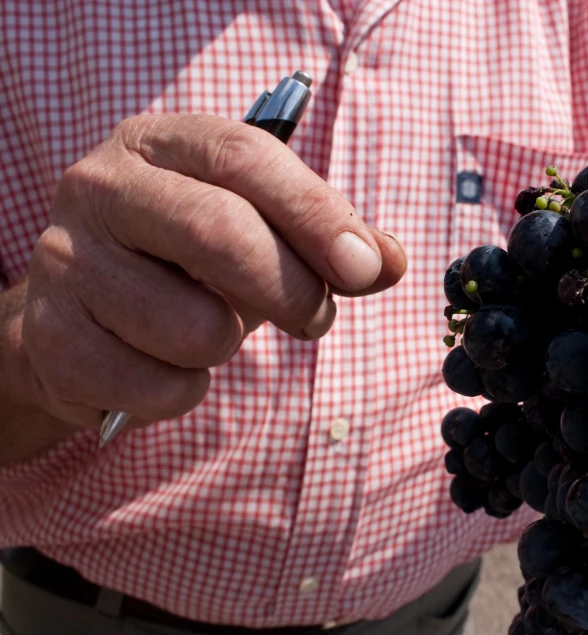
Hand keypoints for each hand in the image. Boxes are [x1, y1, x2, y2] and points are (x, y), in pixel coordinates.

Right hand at [8, 113, 406, 433]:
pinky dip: (183, 391)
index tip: (367, 267)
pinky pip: (159, 386)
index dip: (316, 214)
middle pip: (219, 232)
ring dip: (226, 346)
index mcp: (161, 144)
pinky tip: (164, 366)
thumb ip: (328, 243)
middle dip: (292, 289)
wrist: (79, 314)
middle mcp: (101, 187)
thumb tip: (391, 262)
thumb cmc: (185, 262)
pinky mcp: (49, 337)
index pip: (245, 158)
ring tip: (207, 331)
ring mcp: (64, 261)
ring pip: (195, 326)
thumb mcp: (257, 231)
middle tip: (315, 317)